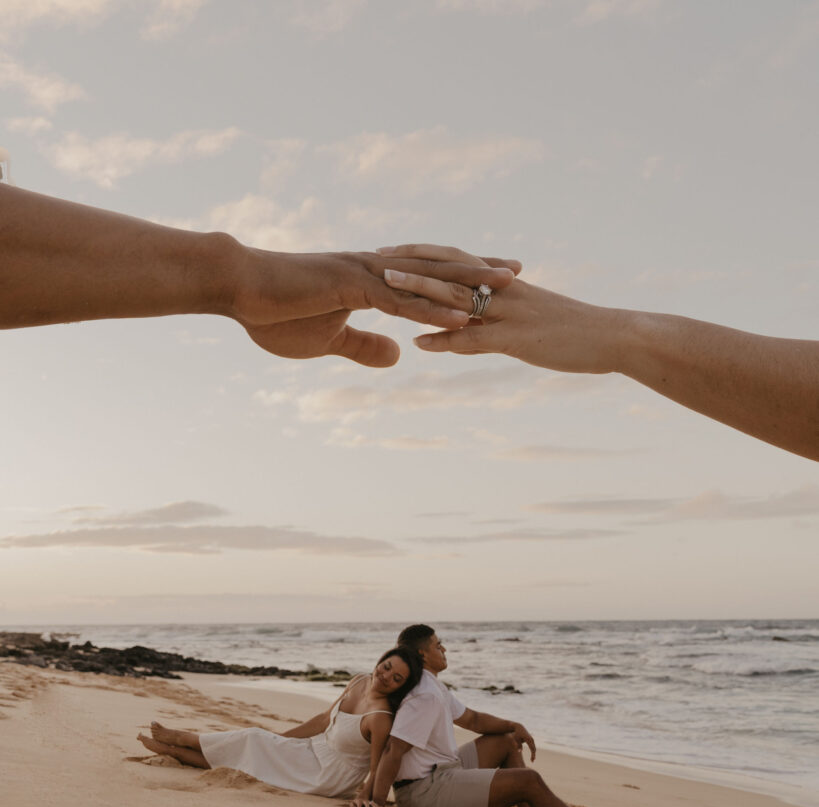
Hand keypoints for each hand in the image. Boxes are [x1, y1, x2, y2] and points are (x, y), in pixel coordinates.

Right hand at [226, 245, 520, 367]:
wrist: (240, 290)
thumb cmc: (276, 313)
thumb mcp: (329, 340)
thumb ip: (365, 346)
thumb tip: (400, 357)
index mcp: (370, 280)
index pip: (424, 276)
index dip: (458, 277)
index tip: (491, 280)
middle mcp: (374, 270)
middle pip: (437, 269)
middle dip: (478, 270)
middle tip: (518, 271)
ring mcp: (364, 275)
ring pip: (425, 280)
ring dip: (465, 284)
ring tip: (503, 285)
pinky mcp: (349, 289)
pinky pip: (398, 302)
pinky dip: (430, 310)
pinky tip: (458, 316)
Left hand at [380, 243, 619, 374]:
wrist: (614, 336)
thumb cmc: (576, 330)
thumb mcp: (535, 317)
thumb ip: (504, 315)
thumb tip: (477, 320)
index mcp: (507, 284)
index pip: (458, 259)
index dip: (425, 254)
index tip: (392, 250)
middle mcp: (505, 291)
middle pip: (451, 269)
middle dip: (412, 263)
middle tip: (375, 257)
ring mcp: (511, 313)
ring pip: (458, 297)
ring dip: (420, 290)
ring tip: (386, 286)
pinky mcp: (518, 339)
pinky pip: (476, 338)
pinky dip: (446, 339)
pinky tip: (420, 341)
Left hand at [509, 722, 535, 760]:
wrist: (519, 727)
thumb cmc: (516, 734)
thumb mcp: (516, 739)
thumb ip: (518, 745)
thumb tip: (520, 751)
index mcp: (528, 739)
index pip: (532, 749)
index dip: (532, 755)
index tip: (532, 760)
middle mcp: (531, 739)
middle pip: (534, 749)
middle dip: (533, 755)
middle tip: (532, 761)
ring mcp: (532, 739)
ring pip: (534, 747)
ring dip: (533, 753)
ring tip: (532, 759)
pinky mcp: (531, 739)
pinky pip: (533, 746)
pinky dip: (533, 750)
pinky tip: (532, 754)